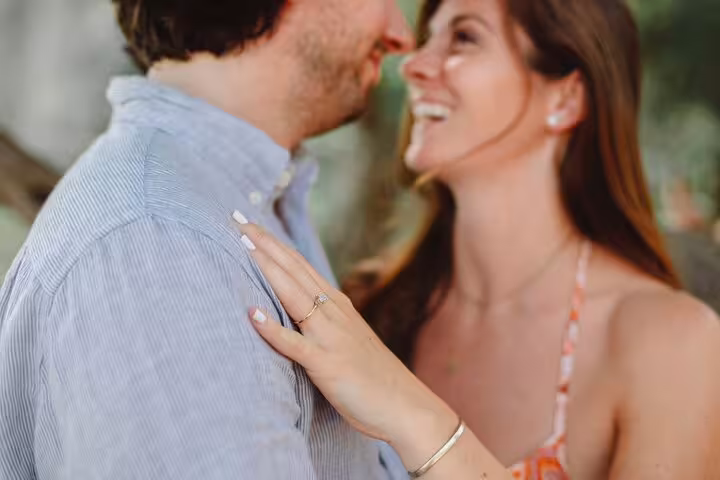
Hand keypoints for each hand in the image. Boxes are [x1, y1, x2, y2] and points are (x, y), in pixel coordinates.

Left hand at [233, 214, 457, 456]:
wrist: (404, 405)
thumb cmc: (374, 376)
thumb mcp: (348, 339)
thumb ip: (324, 322)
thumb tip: (298, 312)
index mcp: (337, 305)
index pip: (300, 266)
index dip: (274, 244)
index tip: (250, 224)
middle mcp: (333, 313)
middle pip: (294, 270)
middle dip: (264, 244)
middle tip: (238, 219)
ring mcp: (330, 337)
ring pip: (293, 295)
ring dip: (267, 269)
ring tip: (242, 245)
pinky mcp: (326, 365)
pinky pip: (295, 345)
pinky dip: (273, 330)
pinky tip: (252, 315)